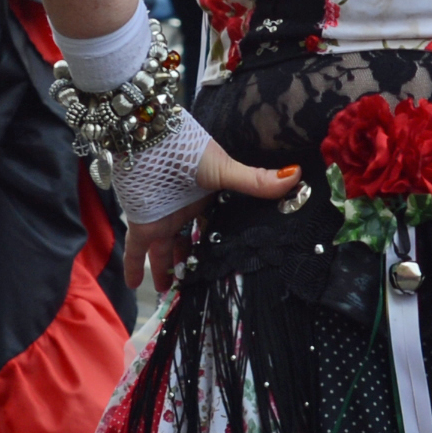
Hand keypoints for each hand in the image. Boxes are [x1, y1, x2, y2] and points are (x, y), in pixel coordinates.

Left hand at [119, 136, 300, 294]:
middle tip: (200, 285)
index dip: (223, 245)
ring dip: (168, 270)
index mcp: (207, 200)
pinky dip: (135, 267)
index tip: (233, 265)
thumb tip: (296, 175)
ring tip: (173, 292)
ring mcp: (164, 219)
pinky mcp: (143, 224)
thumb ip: (255, 181)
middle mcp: (186, 212)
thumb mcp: (225, 169)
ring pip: (166, 251)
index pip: (216, 227)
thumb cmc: (188, 150)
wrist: (150, 139)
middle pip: (191, 243)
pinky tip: (135, 286)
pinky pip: (136, 251)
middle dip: (194, 262)